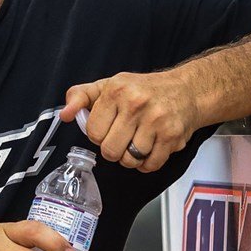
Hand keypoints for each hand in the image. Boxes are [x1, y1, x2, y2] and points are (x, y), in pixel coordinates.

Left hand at [61, 70, 200, 171]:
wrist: (185, 90)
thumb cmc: (143, 90)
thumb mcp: (108, 85)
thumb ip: (80, 96)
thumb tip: (65, 114)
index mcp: (116, 90)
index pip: (93, 132)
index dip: (98, 135)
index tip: (106, 129)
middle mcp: (136, 104)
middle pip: (110, 150)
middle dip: (113, 150)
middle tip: (120, 139)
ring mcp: (156, 120)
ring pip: (130, 160)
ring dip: (131, 158)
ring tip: (136, 143)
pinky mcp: (172, 136)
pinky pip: (151, 165)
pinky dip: (147, 163)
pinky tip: (149, 149)